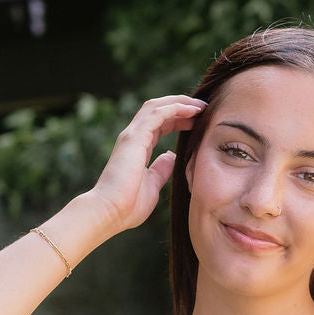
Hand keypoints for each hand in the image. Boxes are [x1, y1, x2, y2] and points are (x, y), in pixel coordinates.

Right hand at [91, 94, 206, 232]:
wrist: (110, 212)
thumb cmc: (128, 206)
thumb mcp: (153, 185)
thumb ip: (161, 169)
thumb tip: (170, 156)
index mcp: (138, 148)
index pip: (160, 124)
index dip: (179, 119)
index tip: (198, 121)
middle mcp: (133, 137)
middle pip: (159, 110)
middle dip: (181, 105)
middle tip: (204, 107)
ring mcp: (132, 135)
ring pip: (157, 106)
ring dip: (180, 102)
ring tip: (201, 105)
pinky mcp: (135, 137)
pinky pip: (158, 114)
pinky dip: (176, 108)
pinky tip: (193, 110)